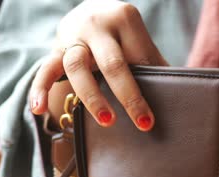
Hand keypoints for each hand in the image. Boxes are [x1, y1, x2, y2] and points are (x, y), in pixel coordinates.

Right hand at [30, 0, 166, 130]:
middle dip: (129, 96)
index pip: (139, 57)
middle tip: (142, 123)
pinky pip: (45, 69)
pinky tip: (39, 110)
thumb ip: (155, 63)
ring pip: (77, 66)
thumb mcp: (139, 41)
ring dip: (92, 96)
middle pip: (113, 63)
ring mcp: (73, 35)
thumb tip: (180, 95)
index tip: (153, 119)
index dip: (148, 87)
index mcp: (125, 19)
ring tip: (106, 122)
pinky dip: (40, 89)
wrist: (91, 11)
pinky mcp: (55, 47)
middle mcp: (97, 24)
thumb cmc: (122, 34)